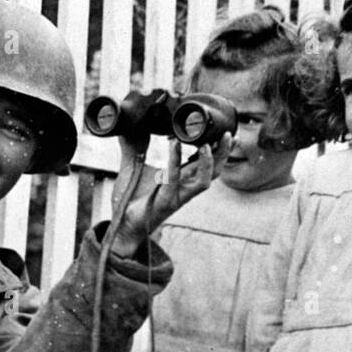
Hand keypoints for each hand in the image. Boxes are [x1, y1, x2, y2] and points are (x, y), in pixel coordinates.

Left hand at [110, 134, 231, 255]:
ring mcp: (176, 197)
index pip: (208, 166)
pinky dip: (174, 161)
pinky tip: (174, 144)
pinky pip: (173, 179)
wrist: (123, 224)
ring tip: (207, 144)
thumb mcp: (136, 168)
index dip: (220, 151)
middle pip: (213, 173)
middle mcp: (184, 190)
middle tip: (228, 135)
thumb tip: (130, 126)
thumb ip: (136, 148)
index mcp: (183, 181)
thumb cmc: (131, 199)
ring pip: (203, 182)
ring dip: (208, 163)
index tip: (227, 134)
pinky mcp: (164, 201)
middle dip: (223, 155)